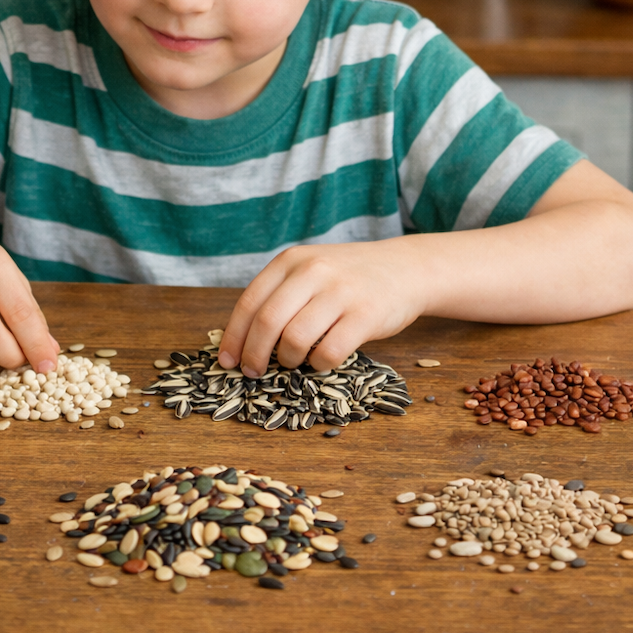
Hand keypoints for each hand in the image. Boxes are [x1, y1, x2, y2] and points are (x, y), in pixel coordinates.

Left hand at [218, 240, 427, 375]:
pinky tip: (321, 361)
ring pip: (295, 339)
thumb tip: (242, 338)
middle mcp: (313, 271)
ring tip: (293, 362)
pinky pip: (329, 352)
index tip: (227, 361)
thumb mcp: (310, 269)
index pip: (250, 303)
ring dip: (288, 361)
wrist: (406, 268)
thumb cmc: (349, 277)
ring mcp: (340, 292)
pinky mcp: (366, 315)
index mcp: (291, 260)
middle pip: (267, 323)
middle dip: (254, 355)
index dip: (234, 337)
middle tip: (254, 372)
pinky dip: (319, 365)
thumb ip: (280, 294)